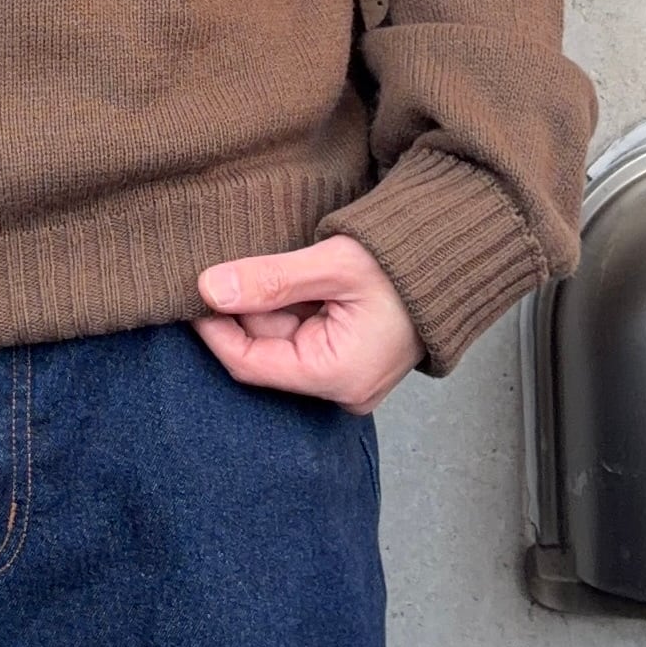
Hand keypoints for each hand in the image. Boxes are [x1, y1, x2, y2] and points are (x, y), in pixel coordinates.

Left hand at [193, 233, 425, 413]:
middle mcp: (343, 389)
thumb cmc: (403, 261)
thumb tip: (208, 289)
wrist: (453, 256)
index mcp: (339, 377)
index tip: (192, 294)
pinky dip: (288, 308)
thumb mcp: (331, 264)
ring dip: (268, 305)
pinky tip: (293, 281)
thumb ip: (269, 279)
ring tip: (278, 267)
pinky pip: (300, 337)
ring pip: (279, 342)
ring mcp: (347, 377)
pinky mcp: (348, 360)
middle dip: (244, 310)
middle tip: (230, 267)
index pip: (250, 365)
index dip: (214, 329)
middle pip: (263, 352)